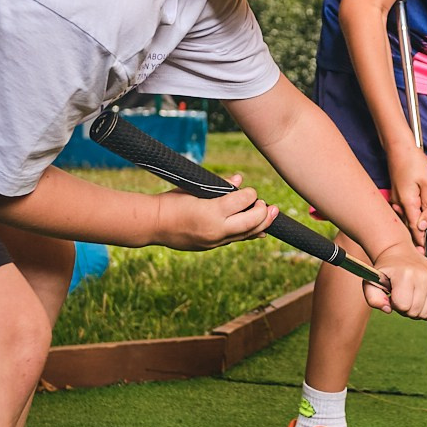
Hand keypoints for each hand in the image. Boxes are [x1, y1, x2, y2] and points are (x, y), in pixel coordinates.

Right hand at [152, 174, 278, 250]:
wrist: (153, 224)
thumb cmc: (172, 201)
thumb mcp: (195, 188)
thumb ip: (219, 185)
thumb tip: (239, 179)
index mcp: (211, 211)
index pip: (242, 201)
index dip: (250, 194)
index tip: (250, 191)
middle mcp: (216, 228)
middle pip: (251, 221)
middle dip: (263, 211)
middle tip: (267, 204)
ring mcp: (214, 240)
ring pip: (247, 234)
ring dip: (262, 224)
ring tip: (273, 215)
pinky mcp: (211, 246)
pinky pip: (236, 240)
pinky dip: (250, 234)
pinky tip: (261, 231)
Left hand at [363, 243, 426, 318]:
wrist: (399, 254)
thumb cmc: (385, 271)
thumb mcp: (371, 282)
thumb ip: (373, 298)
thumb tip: (388, 309)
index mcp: (405, 275)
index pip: (403, 306)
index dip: (395, 305)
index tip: (393, 295)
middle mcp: (422, 276)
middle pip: (415, 311)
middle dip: (405, 309)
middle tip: (401, 297)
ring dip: (417, 311)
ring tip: (410, 298)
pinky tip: (421, 302)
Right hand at [383, 144, 426, 234]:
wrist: (399, 147)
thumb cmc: (414, 161)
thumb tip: (426, 222)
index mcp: (407, 202)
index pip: (415, 227)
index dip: (422, 240)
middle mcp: (400, 203)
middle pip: (410, 225)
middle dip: (419, 237)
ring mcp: (397, 198)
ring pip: (408, 217)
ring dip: (416, 226)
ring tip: (425, 240)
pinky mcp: (398, 194)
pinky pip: (407, 209)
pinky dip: (413, 215)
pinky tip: (420, 219)